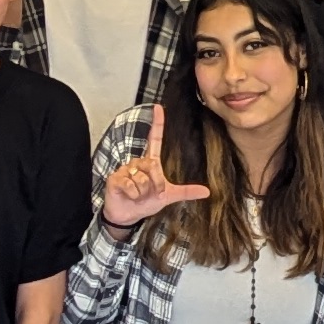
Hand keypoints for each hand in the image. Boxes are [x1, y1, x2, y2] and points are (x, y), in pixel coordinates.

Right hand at [99, 105, 213, 228]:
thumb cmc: (145, 202)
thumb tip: (207, 191)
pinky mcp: (116, 178)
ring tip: (138, 195)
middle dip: (155, 184)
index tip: (159, 107)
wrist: (127, 216)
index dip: (157, 124)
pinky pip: (131, 185)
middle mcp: (138, 163)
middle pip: (153, 167)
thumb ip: (185, 192)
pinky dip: (133, 195)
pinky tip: (129, 196)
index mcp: (150, 163)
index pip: (154, 139)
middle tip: (150, 193)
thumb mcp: (168, 196)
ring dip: (143, 192)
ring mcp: (126, 170)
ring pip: (143, 179)